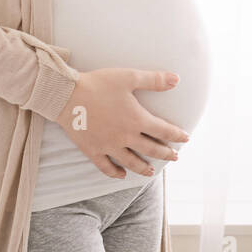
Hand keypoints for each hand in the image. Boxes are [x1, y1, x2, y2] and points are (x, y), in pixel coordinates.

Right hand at [54, 70, 191, 178]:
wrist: (66, 95)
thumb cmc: (98, 84)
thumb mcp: (129, 77)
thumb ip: (154, 80)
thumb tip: (177, 79)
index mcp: (136, 119)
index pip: (163, 131)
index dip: (176, 135)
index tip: (185, 138)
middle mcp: (125, 137)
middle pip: (151, 150)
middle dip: (165, 154)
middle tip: (174, 157)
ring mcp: (109, 146)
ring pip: (131, 162)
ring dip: (143, 168)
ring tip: (151, 172)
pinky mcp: (92, 150)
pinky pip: (106, 167)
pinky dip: (115, 173)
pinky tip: (121, 175)